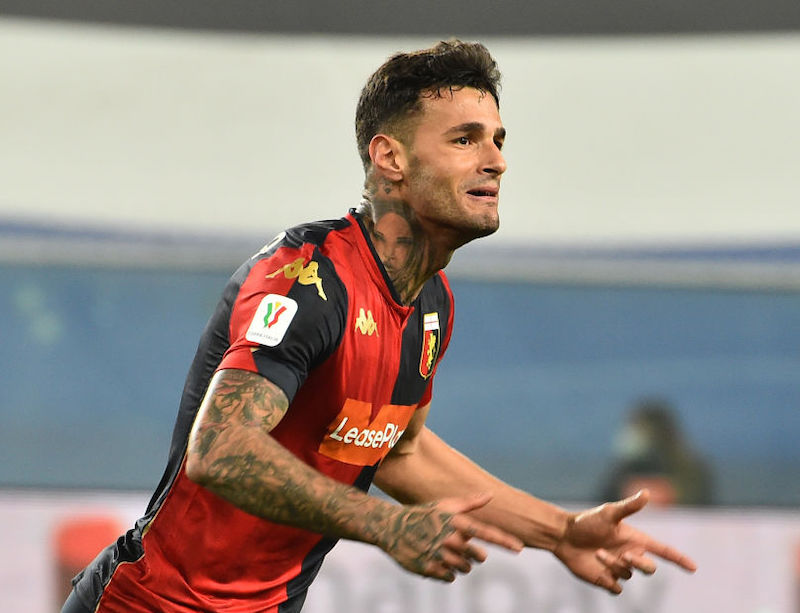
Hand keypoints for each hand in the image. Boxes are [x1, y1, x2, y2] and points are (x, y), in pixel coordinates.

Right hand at [381, 493, 523, 581]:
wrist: (392, 528)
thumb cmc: (423, 515)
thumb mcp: (444, 505)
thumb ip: (469, 503)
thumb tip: (491, 494)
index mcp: (455, 522)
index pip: (485, 532)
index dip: (504, 540)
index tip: (520, 548)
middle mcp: (449, 539)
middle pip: (478, 558)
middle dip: (473, 555)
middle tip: (459, 547)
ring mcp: (439, 555)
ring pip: (465, 569)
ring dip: (460, 564)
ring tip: (445, 552)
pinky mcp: (429, 569)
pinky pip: (450, 578)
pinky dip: (447, 572)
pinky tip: (436, 560)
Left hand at [553, 489, 696, 593]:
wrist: (564, 535)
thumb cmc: (587, 522)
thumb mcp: (609, 513)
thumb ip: (629, 507)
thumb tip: (647, 492)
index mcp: (636, 539)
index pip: (664, 551)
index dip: (679, 559)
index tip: (694, 567)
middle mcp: (630, 555)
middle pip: (649, 568)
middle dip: (640, 563)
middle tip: (624, 555)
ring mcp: (619, 569)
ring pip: (628, 575)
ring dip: (613, 565)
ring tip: (597, 552)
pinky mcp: (606, 580)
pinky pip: (616, 589)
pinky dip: (609, 581)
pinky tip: (598, 570)